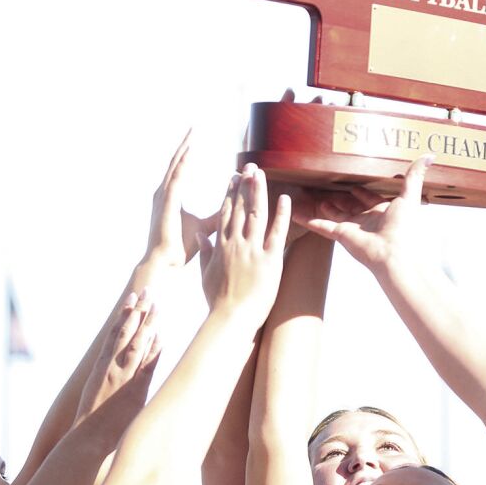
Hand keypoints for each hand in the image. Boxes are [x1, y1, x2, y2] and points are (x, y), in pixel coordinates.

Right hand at [75, 292, 160, 425]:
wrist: (88, 437)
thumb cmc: (92, 421)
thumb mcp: (98, 394)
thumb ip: (109, 380)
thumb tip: (119, 374)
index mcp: (101, 367)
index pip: (115, 334)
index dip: (125, 316)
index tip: (133, 299)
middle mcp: (110, 367)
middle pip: (126, 333)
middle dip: (137, 311)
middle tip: (147, 290)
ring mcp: (122, 377)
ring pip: (135, 344)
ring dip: (147, 324)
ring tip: (156, 304)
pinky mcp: (133, 390)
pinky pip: (145, 367)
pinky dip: (153, 351)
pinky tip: (161, 337)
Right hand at [143, 129, 214, 267]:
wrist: (164, 262)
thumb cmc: (181, 247)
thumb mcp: (204, 227)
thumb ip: (217, 216)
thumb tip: (233, 209)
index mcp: (170, 196)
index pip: (180, 169)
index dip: (188, 154)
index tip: (197, 140)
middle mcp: (164, 192)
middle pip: (176, 163)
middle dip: (185, 145)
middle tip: (193, 127)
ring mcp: (163, 197)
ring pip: (174, 167)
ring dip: (184, 150)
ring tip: (192, 134)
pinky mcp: (166, 203)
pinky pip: (175, 179)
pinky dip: (182, 165)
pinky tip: (190, 152)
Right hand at [199, 165, 290, 315]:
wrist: (230, 318)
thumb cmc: (217, 301)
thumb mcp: (205, 274)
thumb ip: (205, 252)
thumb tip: (201, 234)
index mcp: (220, 246)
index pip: (225, 213)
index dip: (229, 194)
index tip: (233, 178)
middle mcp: (235, 243)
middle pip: (239, 207)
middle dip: (244, 185)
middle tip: (249, 166)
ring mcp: (252, 250)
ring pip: (255, 214)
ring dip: (258, 191)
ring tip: (261, 173)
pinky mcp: (269, 260)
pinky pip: (277, 232)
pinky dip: (281, 214)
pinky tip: (284, 198)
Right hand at [294, 156, 429, 272]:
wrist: (395, 255)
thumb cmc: (405, 228)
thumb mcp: (410, 196)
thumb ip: (415, 175)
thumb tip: (430, 155)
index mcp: (383, 211)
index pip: (368, 198)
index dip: (360, 190)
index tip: (352, 181)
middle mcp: (367, 220)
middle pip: (349, 206)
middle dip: (339, 197)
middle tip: (327, 187)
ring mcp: (353, 228)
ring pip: (334, 215)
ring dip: (324, 207)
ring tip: (313, 197)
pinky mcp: (341, 235)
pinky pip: (321, 226)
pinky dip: (309, 220)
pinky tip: (296, 213)